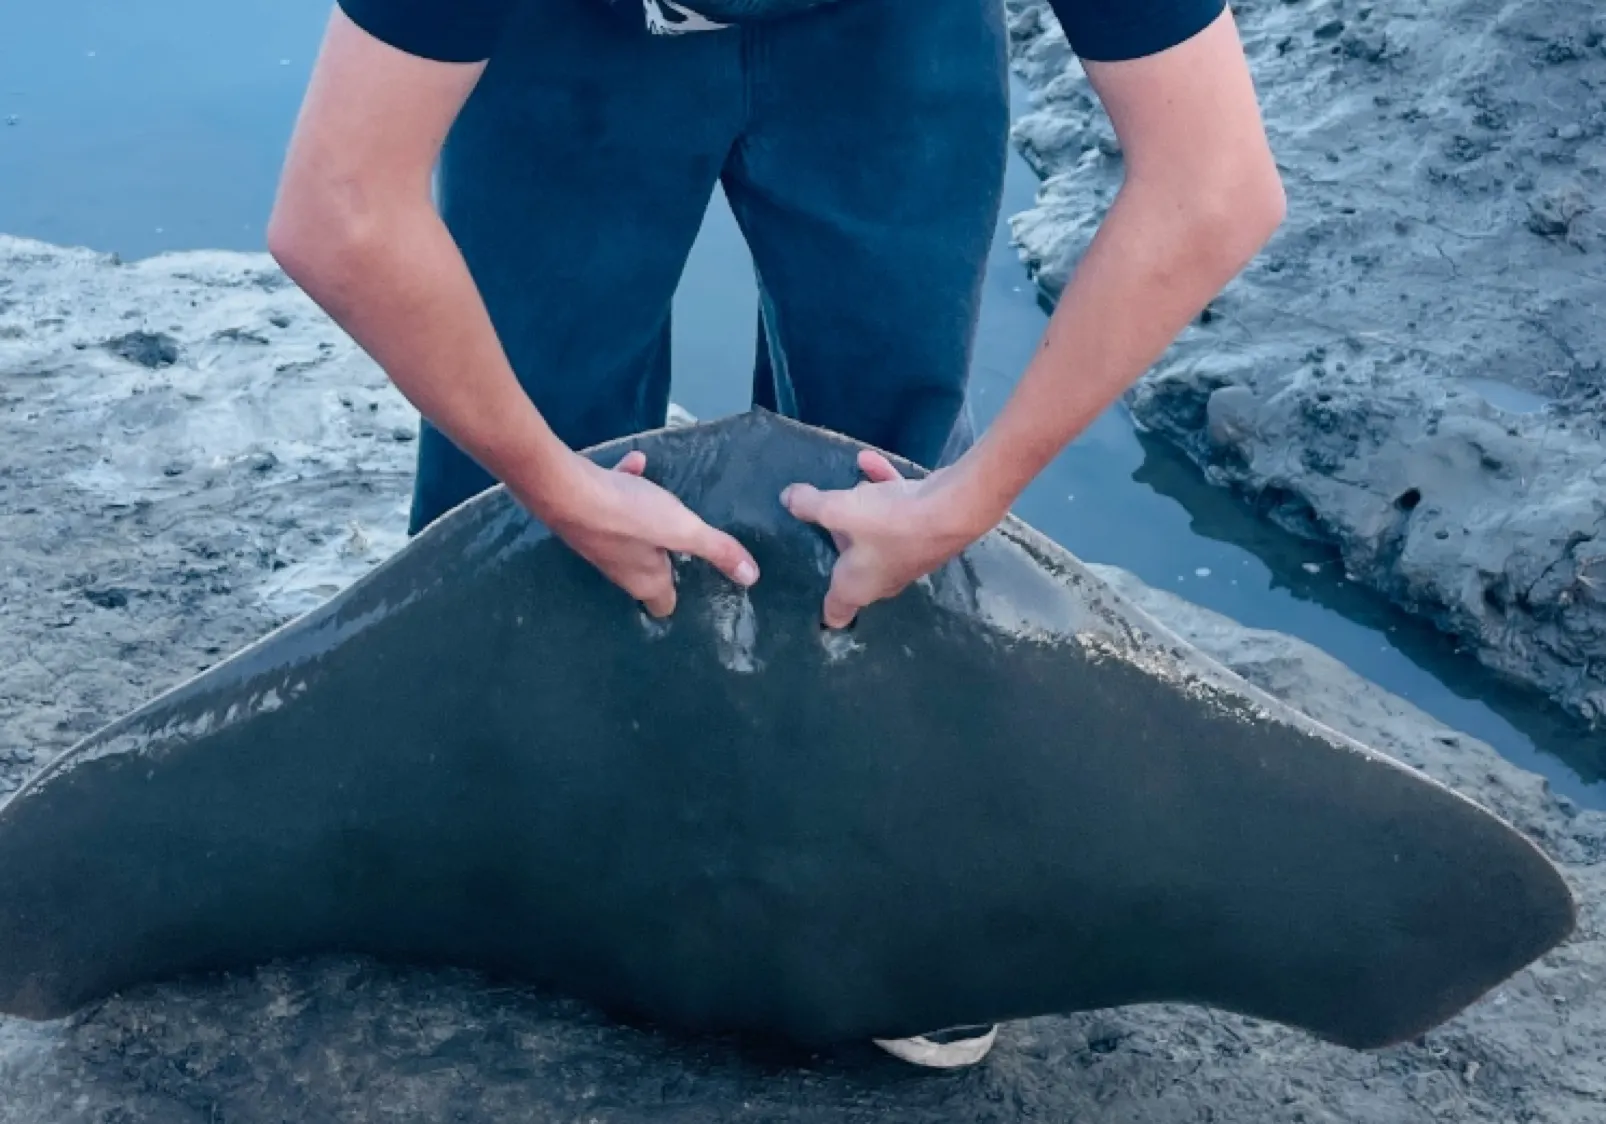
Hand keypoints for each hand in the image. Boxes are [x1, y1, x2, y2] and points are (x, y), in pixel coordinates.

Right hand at [534, 450, 758, 616]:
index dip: (680, 596)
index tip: (698, 584)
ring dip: (647, 518)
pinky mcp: (582, 515)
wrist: (563, 488)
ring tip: (664, 502)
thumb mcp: (682, 530)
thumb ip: (717, 549)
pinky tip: (635, 465)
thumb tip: (751, 577)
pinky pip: (612, 503)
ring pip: (629, 535)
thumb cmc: (627, 516)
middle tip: (687, 541)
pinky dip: (625, 486)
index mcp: (644, 580)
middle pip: (647, 570)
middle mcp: (619, 567)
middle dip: (666, 557)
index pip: (663, 605)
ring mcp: (597, 542)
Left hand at [781, 449, 996, 628]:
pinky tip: (870, 460)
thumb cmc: (888, 522)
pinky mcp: (928, 534)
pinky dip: (884, 491)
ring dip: (863, 512)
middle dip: (839, 543)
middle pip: (854, 566)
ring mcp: (908, 558)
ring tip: (849, 487)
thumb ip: (809, 505)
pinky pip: (898, 513)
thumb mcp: (838, 509)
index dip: (822, 609)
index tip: (807, 596)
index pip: (836, 612)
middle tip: (821, 521)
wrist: (954, 508)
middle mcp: (883, 580)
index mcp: (857, 587)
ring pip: (877, 537)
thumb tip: (787, 499)